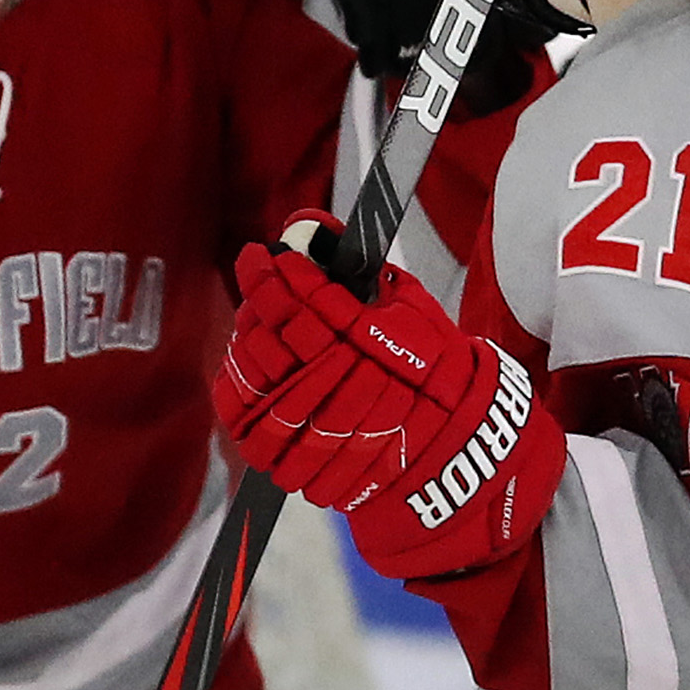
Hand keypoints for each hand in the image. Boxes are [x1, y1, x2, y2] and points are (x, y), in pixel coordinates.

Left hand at [211, 226, 563, 580]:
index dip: (277, 274)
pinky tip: (248, 361)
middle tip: (258, 277)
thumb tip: (312, 228)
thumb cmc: (432, 366)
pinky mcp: (296, 461)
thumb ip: (360, 272)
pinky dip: (238, 386)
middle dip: (260, 300)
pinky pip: (244, 419)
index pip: (308, 303)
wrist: (451, 444)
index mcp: (375, 347)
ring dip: (248, 342)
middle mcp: (346, 390)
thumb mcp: (408, 308)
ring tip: (255, 320)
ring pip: (257, 376)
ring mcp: (319, 433)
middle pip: (276, 336)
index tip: (261, 253)